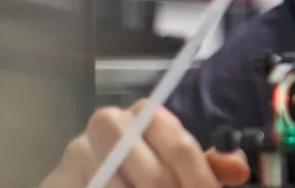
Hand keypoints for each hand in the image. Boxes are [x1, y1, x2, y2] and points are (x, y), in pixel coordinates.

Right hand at [40, 99, 250, 187]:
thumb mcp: (176, 165)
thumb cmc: (140, 169)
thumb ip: (206, 166)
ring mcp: (77, 150)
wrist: (85, 177)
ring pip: (120, 187)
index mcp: (145, 113)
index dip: (199, 179)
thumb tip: (238, 169)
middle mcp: (109, 123)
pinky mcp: (56, 178)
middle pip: (154, 174)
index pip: (181, 146)